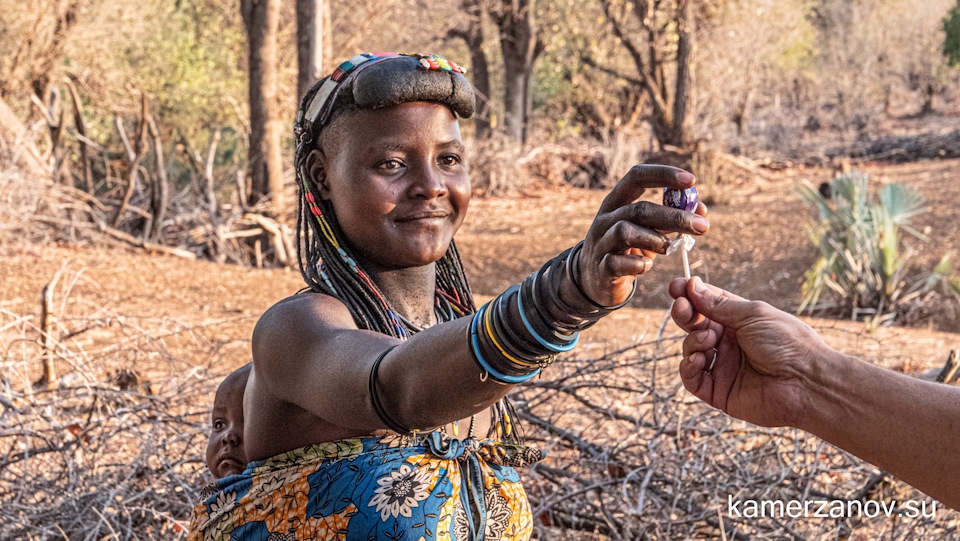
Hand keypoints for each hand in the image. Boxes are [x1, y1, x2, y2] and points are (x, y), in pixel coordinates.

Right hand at [578, 165, 708, 305]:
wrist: (595, 279)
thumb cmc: (626, 248)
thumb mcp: (646, 229)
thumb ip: (670, 219)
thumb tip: (701, 210)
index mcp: (617, 202)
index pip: (637, 177)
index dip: (664, 175)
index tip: (691, 180)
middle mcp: (605, 218)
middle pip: (639, 209)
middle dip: (674, 216)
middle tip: (702, 226)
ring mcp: (600, 243)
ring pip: (625, 232)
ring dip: (655, 239)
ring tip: (669, 248)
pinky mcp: (601, 267)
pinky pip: (617, 263)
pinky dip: (637, 264)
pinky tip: (647, 265)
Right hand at [669, 277, 834, 427]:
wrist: (807, 383)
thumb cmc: (789, 344)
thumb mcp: (753, 314)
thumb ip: (718, 304)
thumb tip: (692, 285)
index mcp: (739, 323)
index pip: (707, 306)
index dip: (690, 296)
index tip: (676, 286)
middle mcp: (729, 344)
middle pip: (694, 326)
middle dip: (684, 314)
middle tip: (682, 307)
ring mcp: (723, 367)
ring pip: (690, 350)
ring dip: (692, 341)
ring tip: (708, 339)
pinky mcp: (719, 392)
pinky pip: (692, 379)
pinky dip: (689, 367)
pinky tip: (700, 359)